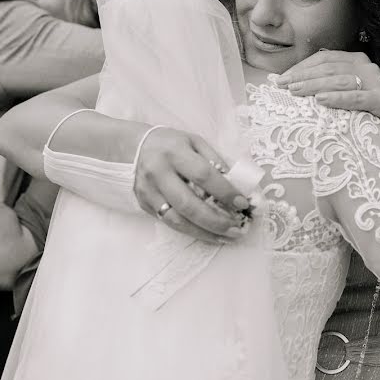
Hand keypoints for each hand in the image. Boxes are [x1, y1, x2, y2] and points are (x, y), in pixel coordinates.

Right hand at [134, 127, 251, 243]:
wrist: (136, 147)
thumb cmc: (172, 144)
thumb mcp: (196, 142)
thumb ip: (215, 162)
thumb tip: (237, 186)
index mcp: (174, 152)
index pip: (203, 175)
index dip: (225, 192)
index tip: (243, 204)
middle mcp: (158, 173)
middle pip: (189, 204)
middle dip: (216, 221)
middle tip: (237, 230)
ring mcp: (148, 191)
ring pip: (177, 220)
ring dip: (204, 232)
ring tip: (226, 237)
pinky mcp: (144, 204)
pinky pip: (169, 222)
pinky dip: (191, 231)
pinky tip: (207, 234)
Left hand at [274, 50, 379, 157]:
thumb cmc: (362, 121)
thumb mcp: (340, 101)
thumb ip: (323, 88)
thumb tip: (289, 85)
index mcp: (356, 63)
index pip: (325, 59)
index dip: (302, 67)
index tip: (281, 79)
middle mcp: (368, 69)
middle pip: (331, 68)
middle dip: (304, 76)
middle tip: (284, 86)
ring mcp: (379, 84)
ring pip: (342, 79)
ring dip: (316, 85)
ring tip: (296, 92)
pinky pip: (359, 97)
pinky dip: (339, 98)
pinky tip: (321, 100)